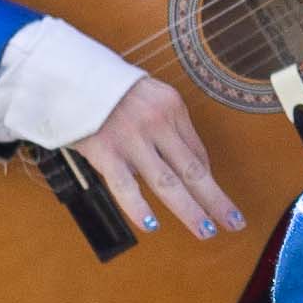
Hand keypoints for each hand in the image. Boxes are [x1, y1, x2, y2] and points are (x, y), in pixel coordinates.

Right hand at [71, 76, 239, 238]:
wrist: (67, 73)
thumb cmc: (105, 88)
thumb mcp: (146, 95)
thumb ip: (164, 124)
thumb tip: (184, 162)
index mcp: (171, 107)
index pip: (196, 152)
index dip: (206, 179)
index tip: (213, 198)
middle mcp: (157, 122)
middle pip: (193, 170)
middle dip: (216, 200)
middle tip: (235, 223)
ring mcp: (132, 138)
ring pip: (168, 182)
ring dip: (189, 210)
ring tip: (206, 230)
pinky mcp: (106, 150)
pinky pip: (126, 186)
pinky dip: (139, 208)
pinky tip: (152, 225)